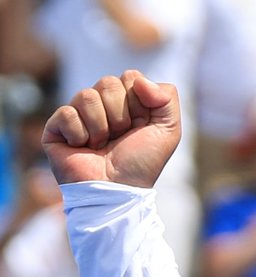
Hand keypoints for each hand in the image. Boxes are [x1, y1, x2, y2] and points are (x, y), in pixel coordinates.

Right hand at [42, 71, 180, 188]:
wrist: (117, 190)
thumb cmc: (142, 163)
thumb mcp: (168, 132)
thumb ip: (167, 99)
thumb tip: (139, 79)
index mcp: (127, 103)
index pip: (130, 77)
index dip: (138, 102)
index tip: (140, 125)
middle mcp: (102, 106)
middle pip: (108, 82)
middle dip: (120, 114)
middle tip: (120, 137)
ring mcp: (78, 114)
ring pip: (87, 96)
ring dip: (101, 126)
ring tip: (102, 145)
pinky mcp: (56, 127)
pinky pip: (67, 113)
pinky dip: (80, 134)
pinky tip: (82, 148)